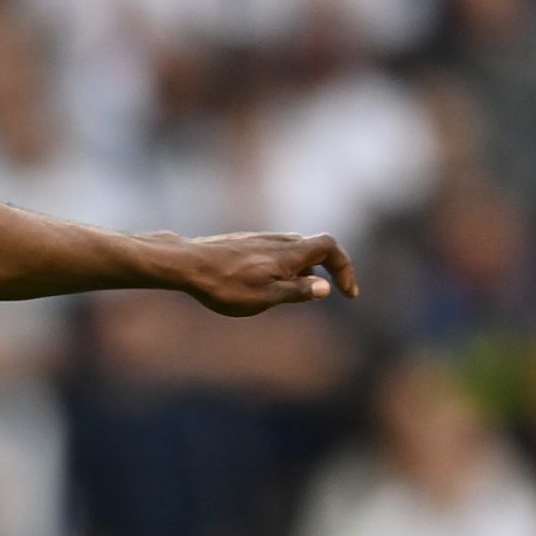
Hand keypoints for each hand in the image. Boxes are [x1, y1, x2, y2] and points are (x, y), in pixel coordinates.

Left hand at [176, 232, 358, 316]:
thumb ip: (297, 292)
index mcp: (290, 253)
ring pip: (295, 251)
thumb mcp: (265, 297)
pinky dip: (284, 267)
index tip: (347, 293)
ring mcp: (263, 239)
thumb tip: (325, 288)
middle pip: (316, 248)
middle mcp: (281, 240)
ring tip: (292, 294)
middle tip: (324, 294)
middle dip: (327, 270)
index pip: (332, 249)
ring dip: (303, 270)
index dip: (345, 268)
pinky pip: (277, 252)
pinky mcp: (247, 242)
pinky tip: (266, 284)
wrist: (187, 264)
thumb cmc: (225, 285)